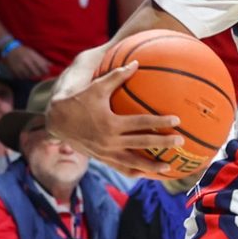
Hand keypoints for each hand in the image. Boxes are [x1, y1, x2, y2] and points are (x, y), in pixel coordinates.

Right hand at [4, 43, 51, 79]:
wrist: (10, 49)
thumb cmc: (23, 50)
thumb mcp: (33, 52)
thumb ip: (42, 59)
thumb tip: (51, 65)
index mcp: (32, 56)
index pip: (42, 66)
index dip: (46, 71)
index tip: (47, 72)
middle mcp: (26, 62)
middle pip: (36, 73)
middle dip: (40, 74)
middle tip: (41, 74)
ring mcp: (20, 67)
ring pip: (30, 76)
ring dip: (32, 76)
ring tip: (33, 73)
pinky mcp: (14, 71)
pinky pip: (22, 77)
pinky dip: (25, 77)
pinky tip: (26, 74)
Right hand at [47, 60, 181, 177]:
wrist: (57, 121)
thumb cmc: (78, 100)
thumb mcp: (96, 87)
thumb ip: (117, 75)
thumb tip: (136, 63)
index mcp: (110, 123)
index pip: (141, 124)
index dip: (159, 122)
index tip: (176, 120)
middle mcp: (109, 141)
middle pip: (142, 144)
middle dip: (163, 144)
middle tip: (180, 142)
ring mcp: (106, 153)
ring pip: (132, 163)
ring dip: (150, 167)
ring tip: (167, 168)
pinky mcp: (102, 159)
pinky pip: (121, 168)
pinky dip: (134, 172)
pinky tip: (146, 175)